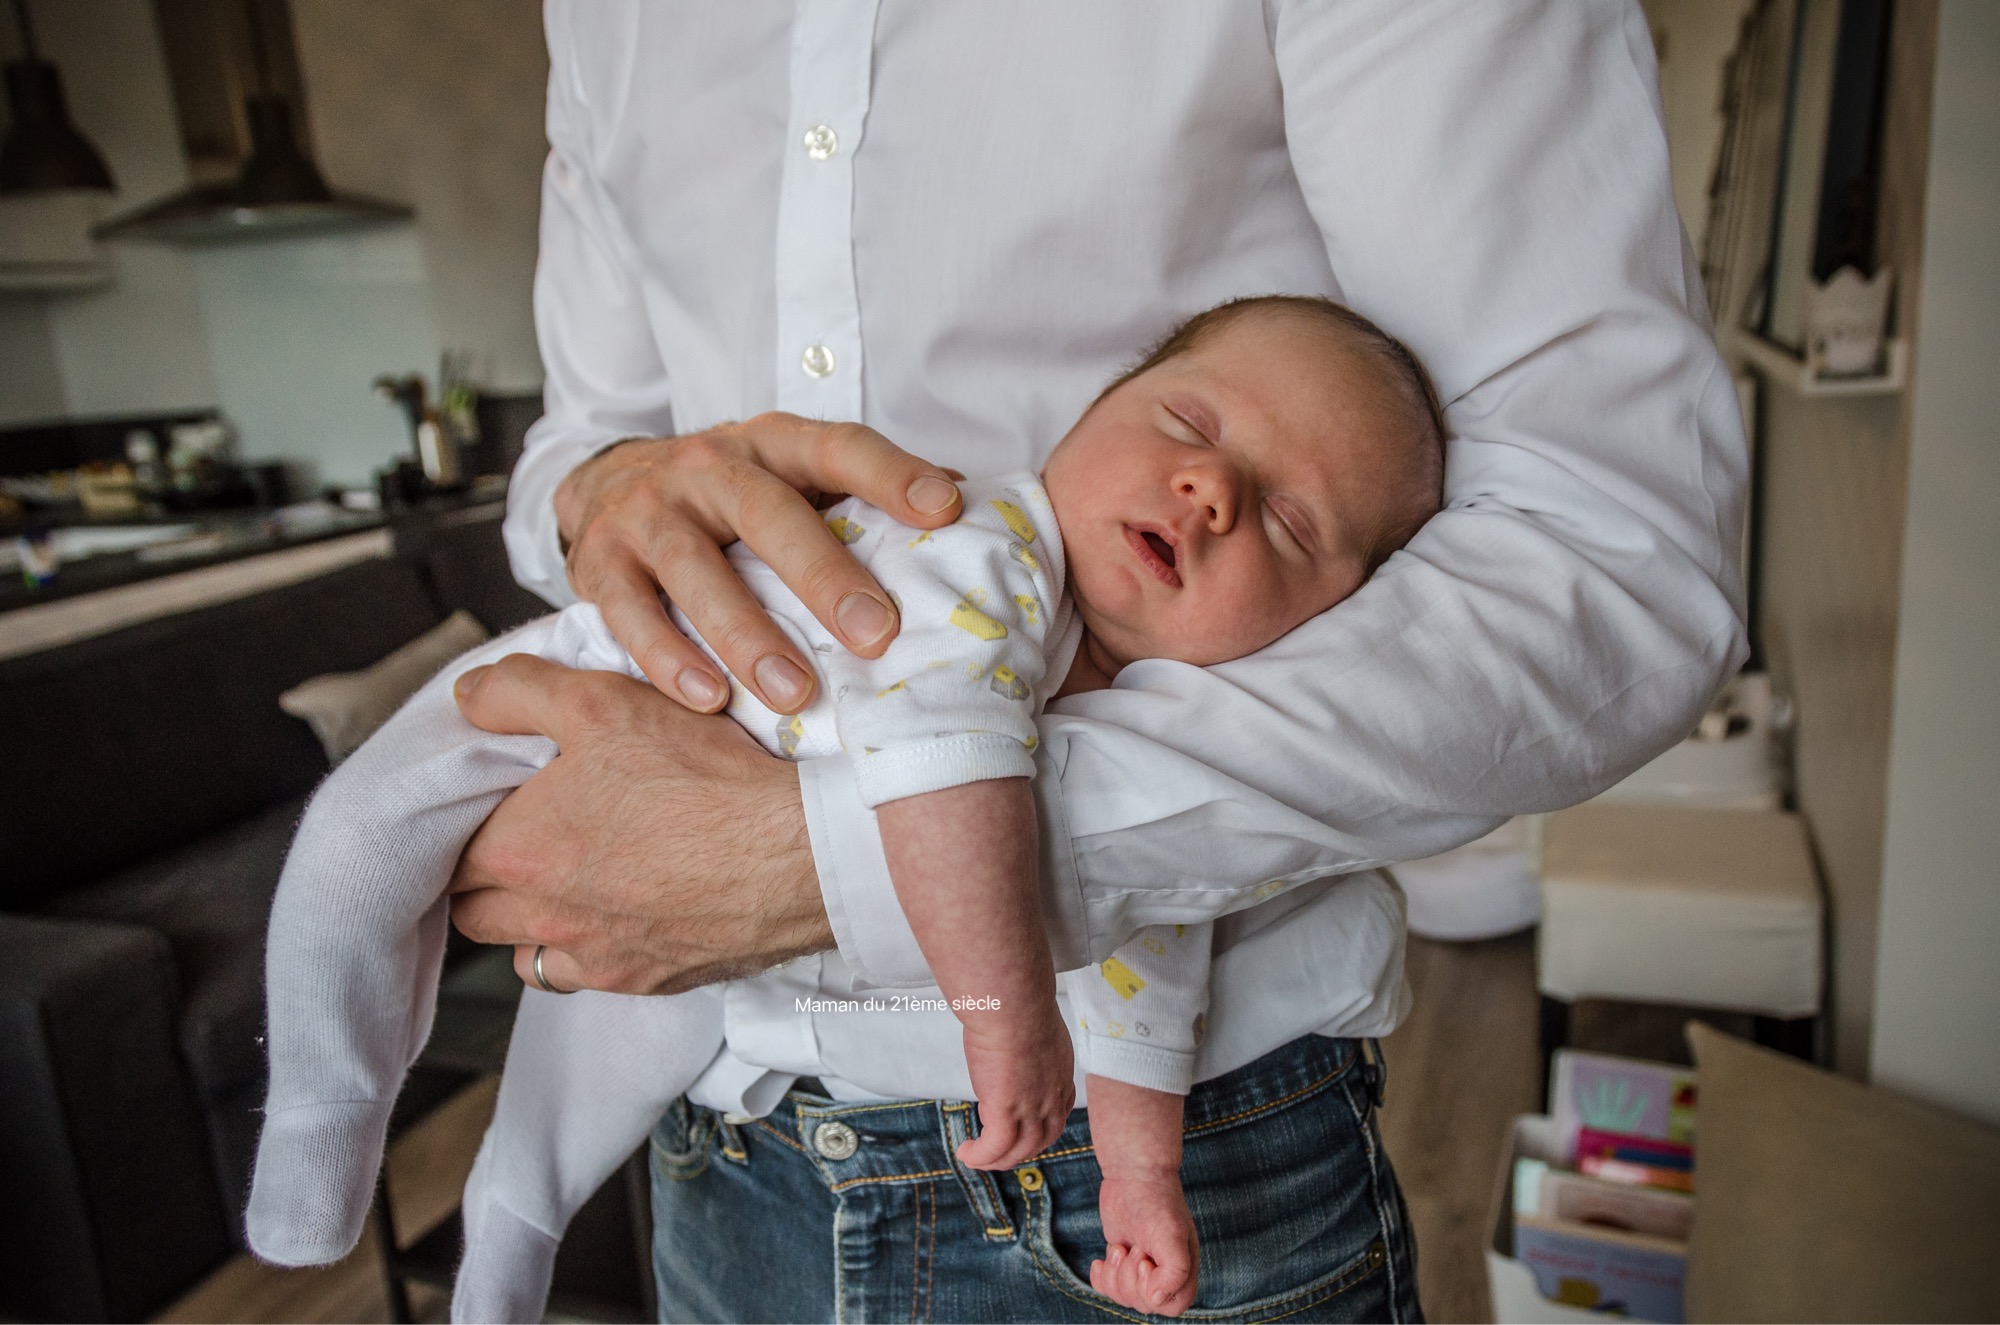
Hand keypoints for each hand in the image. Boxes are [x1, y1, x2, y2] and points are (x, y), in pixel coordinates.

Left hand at [446, 654, 834, 993]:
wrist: (798, 854)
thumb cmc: (704, 780)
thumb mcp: (603, 701)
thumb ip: (520, 693)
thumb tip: (468, 696)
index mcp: (518, 851)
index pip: (449, 848)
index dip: (465, 821)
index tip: (493, 800)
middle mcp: (546, 918)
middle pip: (473, 910)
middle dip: (486, 877)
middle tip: (523, 837)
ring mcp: (597, 958)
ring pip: (527, 953)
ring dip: (533, 921)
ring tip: (572, 879)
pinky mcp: (648, 980)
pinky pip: (590, 977)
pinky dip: (591, 950)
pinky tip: (624, 911)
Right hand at [555, 412, 963, 712]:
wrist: (608, 483)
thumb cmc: (734, 497)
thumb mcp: (797, 479)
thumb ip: (869, 496)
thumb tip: (973, 513)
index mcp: (772, 443)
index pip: (838, 446)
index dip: (891, 474)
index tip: (944, 510)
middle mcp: (708, 466)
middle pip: (766, 511)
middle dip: (823, 575)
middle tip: (877, 635)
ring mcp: (648, 511)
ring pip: (694, 568)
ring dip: (746, 634)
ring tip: (795, 693)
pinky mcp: (598, 561)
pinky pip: (629, 611)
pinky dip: (666, 658)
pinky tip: (709, 699)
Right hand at [955, 1007, 1075, 1170]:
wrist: (1012, 1005)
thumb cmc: (1018, 1004)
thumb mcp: (1035, 1027)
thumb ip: (1028, 1044)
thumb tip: (1011, 1041)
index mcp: (1061, 1075)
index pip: (1057, 1115)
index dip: (1039, 1129)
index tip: (1021, 1129)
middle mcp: (1051, 1097)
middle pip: (1041, 1140)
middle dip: (1019, 1150)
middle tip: (997, 1151)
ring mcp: (1031, 1107)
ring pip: (1018, 1150)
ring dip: (996, 1159)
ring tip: (976, 1156)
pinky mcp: (1006, 1111)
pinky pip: (994, 1147)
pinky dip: (981, 1156)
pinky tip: (967, 1153)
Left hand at [1090, 1176, 1199, 1317]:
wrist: (1133, 1174)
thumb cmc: (1157, 1203)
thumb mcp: (1172, 1237)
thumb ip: (1174, 1273)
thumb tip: (1157, 1300)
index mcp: (1184, 1269)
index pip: (1173, 1305)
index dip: (1154, 1293)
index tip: (1144, 1262)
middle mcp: (1164, 1272)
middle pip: (1144, 1303)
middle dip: (1130, 1279)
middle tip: (1134, 1248)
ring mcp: (1141, 1267)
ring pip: (1123, 1297)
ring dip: (1115, 1275)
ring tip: (1119, 1247)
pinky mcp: (1121, 1260)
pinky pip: (1107, 1287)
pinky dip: (1100, 1278)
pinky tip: (1100, 1260)